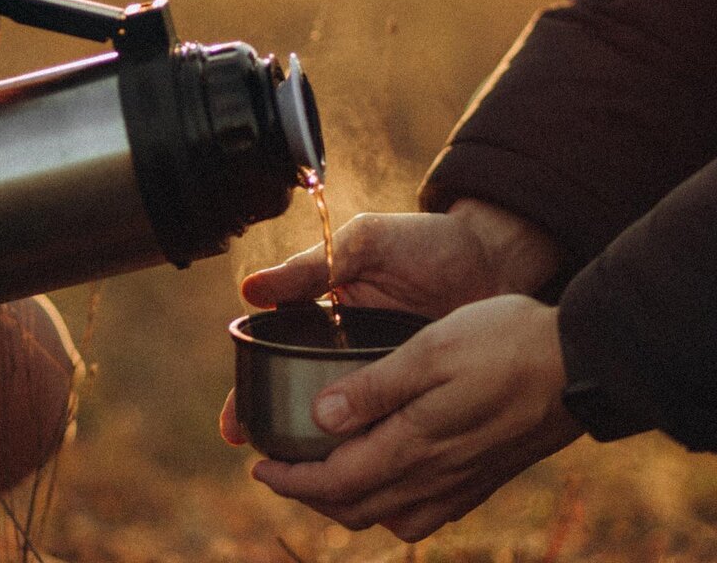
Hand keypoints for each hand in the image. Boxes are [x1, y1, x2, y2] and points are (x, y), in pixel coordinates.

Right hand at [220, 204, 559, 447]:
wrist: (494, 257)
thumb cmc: (424, 242)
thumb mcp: (365, 246)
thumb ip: (312, 267)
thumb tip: (250, 290)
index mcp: (324, 320)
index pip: (274, 362)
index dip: (250, 394)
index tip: (235, 427)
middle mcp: (347, 357)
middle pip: (301, 406)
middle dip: (280, 441)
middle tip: (267, 468)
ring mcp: (385, 381)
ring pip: (345, 429)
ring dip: (326, 458)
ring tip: (311, 487)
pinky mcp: (421, 400)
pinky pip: (392, 433)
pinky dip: (378, 456)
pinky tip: (369, 481)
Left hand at [250, 295, 581, 541]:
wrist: (581, 365)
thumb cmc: (505, 344)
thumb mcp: (431, 351)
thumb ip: (375, 389)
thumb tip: (320, 418)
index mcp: (415, 446)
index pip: (336, 482)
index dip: (291, 479)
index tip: (258, 464)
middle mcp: (435, 478)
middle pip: (355, 508)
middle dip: (309, 494)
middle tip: (279, 468)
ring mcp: (462, 485)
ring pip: (387, 516)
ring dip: (346, 502)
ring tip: (322, 471)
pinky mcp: (482, 479)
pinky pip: (420, 513)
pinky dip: (386, 503)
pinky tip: (386, 475)